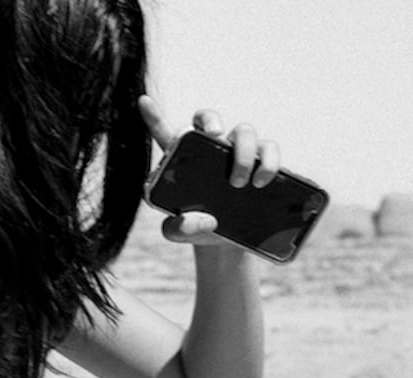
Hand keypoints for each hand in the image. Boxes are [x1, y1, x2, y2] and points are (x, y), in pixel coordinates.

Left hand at [159, 109, 279, 251]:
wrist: (224, 241)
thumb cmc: (197, 227)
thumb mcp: (181, 232)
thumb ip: (178, 229)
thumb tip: (204, 220)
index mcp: (182, 159)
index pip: (164, 133)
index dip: (153, 116)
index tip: (143, 101)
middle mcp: (209, 149)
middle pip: (208, 118)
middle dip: (211, 121)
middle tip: (215, 136)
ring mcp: (237, 153)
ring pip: (244, 131)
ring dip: (243, 152)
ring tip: (240, 182)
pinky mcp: (261, 163)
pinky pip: (269, 149)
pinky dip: (269, 161)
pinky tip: (263, 180)